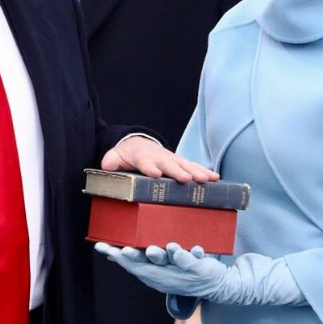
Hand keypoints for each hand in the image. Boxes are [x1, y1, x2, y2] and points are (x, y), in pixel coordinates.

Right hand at [95, 242, 227, 297]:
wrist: (214, 286)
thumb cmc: (179, 272)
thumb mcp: (157, 269)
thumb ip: (137, 261)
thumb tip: (112, 253)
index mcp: (152, 272)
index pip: (131, 264)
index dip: (117, 256)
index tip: (102, 247)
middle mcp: (164, 272)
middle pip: (147, 264)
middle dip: (136, 257)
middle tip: (124, 250)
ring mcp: (181, 270)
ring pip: (170, 261)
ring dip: (163, 255)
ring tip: (156, 248)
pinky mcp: (199, 268)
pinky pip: (194, 261)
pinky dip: (192, 254)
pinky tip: (194, 248)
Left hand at [101, 136, 218, 183]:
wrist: (138, 144)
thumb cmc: (127, 154)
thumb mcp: (115, 156)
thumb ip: (111, 160)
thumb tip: (107, 165)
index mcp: (142, 156)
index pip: (145, 161)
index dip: (150, 167)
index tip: (155, 173)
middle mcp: (160, 156)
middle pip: (169, 164)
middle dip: (178, 171)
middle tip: (186, 179)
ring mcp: (172, 159)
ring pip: (185, 165)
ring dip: (196, 172)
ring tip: (207, 179)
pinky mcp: (180, 163)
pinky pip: (193, 167)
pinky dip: (204, 171)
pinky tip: (215, 178)